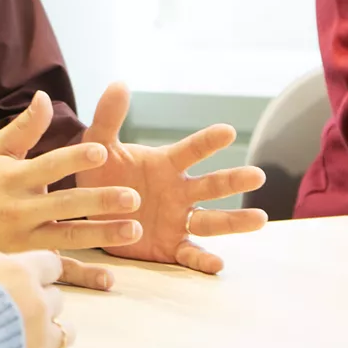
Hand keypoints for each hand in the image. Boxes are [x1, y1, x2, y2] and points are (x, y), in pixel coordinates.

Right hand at [0, 92, 142, 277]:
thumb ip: (24, 127)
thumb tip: (45, 96)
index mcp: (14, 179)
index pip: (48, 167)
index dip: (74, 159)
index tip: (103, 151)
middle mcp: (20, 210)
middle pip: (64, 204)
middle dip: (99, 201)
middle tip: (133, 196)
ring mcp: (24, 240)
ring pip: (67, 238)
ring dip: (102, 235)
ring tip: (133, 229)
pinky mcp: (28, 263)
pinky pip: (58, 272)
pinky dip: (83, 278)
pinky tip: (109, 279)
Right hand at [0, 244, 74, 347]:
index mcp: (18, 272)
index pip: (51, 264)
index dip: (35, 270)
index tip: (21, 278)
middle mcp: (37, 305)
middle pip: (57, 299)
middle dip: (39, 301)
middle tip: (14, 309)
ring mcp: (39, 342)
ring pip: (65, 333)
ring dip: (47, 332)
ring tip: (23, 337)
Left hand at [73, 82, 266, 275]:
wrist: (88, 212)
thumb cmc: (100, 174)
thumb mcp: (98, 145)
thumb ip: (109, 118)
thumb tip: (119, 83)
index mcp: (166, 165)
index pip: (191, 151)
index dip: (208, 141)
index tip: (228, 131)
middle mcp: (179, 191)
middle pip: (211, 186)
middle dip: (233, 180)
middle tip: (257, 175)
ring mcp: (178, 220)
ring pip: (212, 221)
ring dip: (235, 221)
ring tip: (260, 219)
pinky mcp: (170, 246)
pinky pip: (190, 254)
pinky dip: (203, 260)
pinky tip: (218, 264)